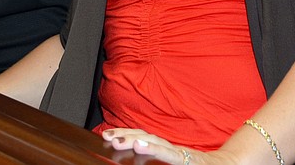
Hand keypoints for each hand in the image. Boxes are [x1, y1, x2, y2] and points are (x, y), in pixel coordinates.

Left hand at [102, 129, 235, 164]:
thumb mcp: (175, 161)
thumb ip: (158, 156)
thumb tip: (136, 151)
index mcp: (167, 149)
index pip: (144, 137)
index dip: (126, 133)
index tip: (106, 134)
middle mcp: (173, 150)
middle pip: (148, 137)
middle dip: (127, 135)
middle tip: (108, 136)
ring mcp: (181, 156)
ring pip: (160, 146)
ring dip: (140, 143)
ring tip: (124, 142)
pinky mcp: (189, 162)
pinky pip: (172, 157)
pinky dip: (157, 152)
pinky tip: (143, 148)